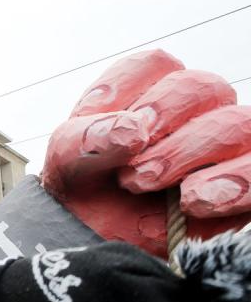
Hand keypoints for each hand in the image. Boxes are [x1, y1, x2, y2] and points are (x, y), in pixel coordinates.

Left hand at [42, 49, 250, 256]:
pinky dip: (234, 183)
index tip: (89, 119)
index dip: (122, 89)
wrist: (95, 236)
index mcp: (152, 89)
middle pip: (200, 87)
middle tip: (124, 161)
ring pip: (236, 124)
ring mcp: (228, 145)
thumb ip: (90, 137)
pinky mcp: (247, 184)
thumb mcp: (69, 158)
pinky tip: (193, 201)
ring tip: (144, 182)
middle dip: (161, 121)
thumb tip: (132, 129)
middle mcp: (198, 108)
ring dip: (187, 152)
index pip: (154, 65)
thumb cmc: (85, 184)